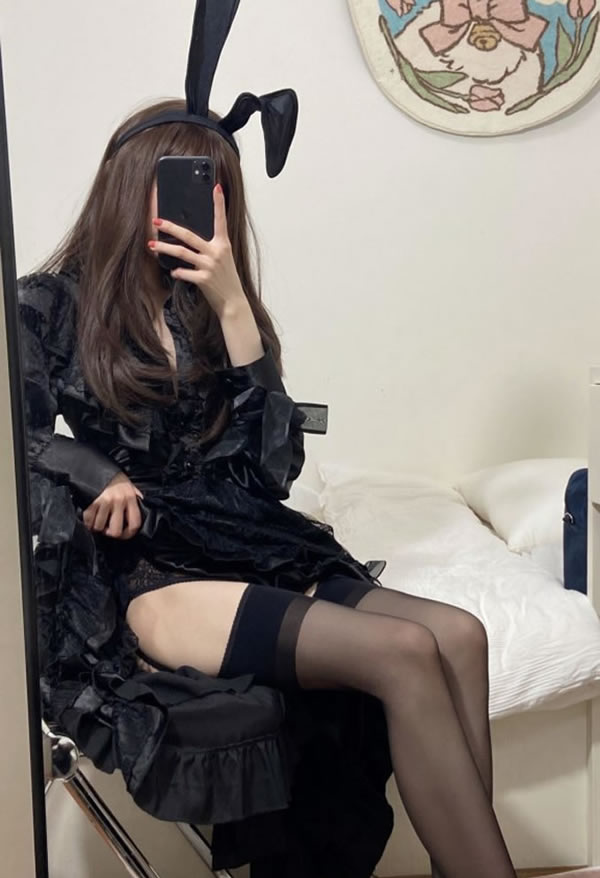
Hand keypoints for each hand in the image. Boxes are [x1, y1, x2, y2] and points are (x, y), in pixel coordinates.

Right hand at [83, 472, 143, 539]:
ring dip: (97, 526)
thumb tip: (140, 509)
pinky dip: (87, 523)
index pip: (135, 524)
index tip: (123, 534)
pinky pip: (88, 521)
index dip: (129, 534)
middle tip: (107, 528)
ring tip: (97, 519)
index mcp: (131, 498)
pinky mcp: (92, 502)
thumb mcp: (129, 486)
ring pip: (100, 527)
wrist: (96, 465)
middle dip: (110, 532)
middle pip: (116, 530)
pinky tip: (89, 518)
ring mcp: (105, 502)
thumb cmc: (114, 477)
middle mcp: (119, 501)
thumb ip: (134, 499)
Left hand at [149, 184, 245, 319]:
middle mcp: (216, 252)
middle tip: (156, 222)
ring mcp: (210, 266)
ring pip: (181, 253)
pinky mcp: (204, 279)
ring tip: (152, 246)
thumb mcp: (224, 258)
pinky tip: (172, 271)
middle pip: (189, 235)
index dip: (219, 203)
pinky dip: (177, 272)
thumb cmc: (226, 279)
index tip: (216, 187)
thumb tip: (191, 238)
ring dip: (164, 249)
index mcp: (223, 244)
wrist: (233, 302)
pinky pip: (184, 273)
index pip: (221, 220)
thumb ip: (211, 247)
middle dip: (170, 227)